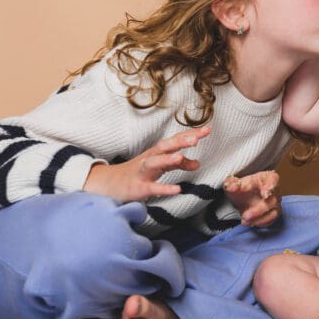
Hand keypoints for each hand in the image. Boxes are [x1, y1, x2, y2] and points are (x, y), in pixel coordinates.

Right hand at [83, 126, 210, 202]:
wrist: (110, 184)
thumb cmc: (139, 173)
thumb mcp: (160, 167)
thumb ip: (179, 164)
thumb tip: (197, 163)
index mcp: (157, 152)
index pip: (175, 140)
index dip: (190, 135)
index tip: (207, 129)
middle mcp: (150, 159)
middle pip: (165, 146)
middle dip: (180, 141)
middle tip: (196, 138)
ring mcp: (142, 172)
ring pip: (154, 163)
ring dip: (167, 159)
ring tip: (181, 156)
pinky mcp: (138, 188)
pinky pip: (151, 187)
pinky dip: (164, 188)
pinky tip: (177, 189)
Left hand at [224, 169, 280, 226]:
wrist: (243, 196)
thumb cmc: (242, 186)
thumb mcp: (234, 183)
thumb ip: (232, 183)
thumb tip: (232, 187)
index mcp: (268, 177)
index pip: (273, 180)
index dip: (270, 186)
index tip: (265, 193)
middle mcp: (275, 190)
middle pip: (272, 200)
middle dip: (258, 210)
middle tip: (246, 215)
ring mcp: (276, 203)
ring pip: (272, 213)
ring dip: (258, 219)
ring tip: (244, 221)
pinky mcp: (273, 214)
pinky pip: (270, 220)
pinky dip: (259, 223)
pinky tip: (249, 222)